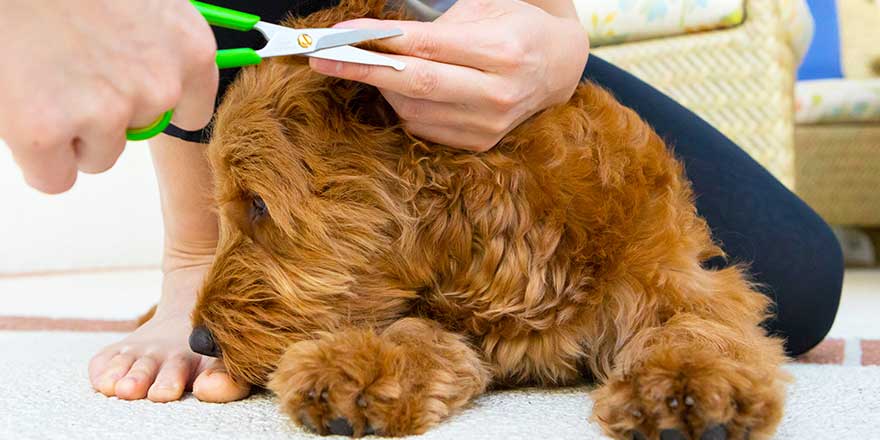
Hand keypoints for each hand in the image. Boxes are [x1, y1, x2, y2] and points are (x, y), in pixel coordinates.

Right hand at [0, 0, 218, 193]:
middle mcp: (160, 87)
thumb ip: (155, 46)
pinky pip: (54, 178)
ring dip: (72, 133)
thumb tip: (150, 82)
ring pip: (99, 157)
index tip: (125, 92)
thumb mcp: (140, 2)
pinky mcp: (47, 132)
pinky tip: (24, 108)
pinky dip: (37, 157)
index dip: (150, 105)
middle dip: (105, 113)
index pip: (191, 111)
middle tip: (68, 67)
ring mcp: (106, 112)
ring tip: (44, 77)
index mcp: (190, 49)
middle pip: (140, 132)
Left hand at [310, 0, 588, 151]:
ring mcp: (490, 124)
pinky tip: (397, 86)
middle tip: (321, 60)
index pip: (425, 46)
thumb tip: (376, 36)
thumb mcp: (485, 7)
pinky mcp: (480, 143)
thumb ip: (434, 23)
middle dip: (362, 70)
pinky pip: (423, 126)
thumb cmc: (515, 26)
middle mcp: (500, 93)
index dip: (377, 40)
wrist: (558, 66)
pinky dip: (401, 104)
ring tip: (364, 64)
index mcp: (503, 51)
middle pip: (416, 84)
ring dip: (381, 86)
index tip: (338, 34)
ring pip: (413, 108)